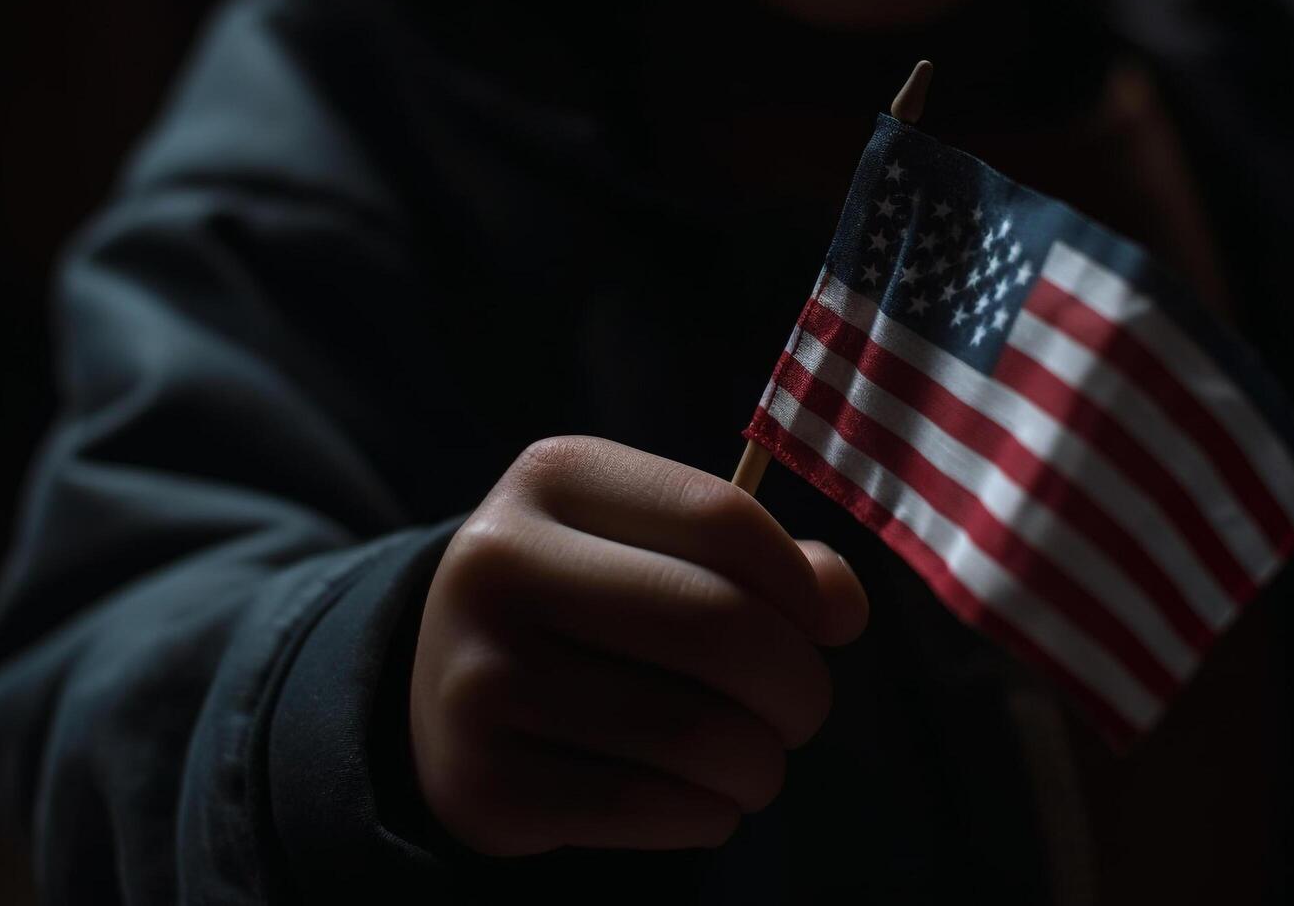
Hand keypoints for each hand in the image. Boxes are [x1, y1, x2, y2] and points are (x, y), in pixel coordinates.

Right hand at [409, 436, 867, 855]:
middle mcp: (498, 563)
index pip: (724, 519)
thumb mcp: (661, 548)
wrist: (450, 694)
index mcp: (554, 477)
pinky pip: (647, 808)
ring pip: (695, 733)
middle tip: (802, 710)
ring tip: (756, 763)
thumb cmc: (596, 607)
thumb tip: (842, 607)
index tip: (822, 624)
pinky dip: (707, 815)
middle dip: (798, 685)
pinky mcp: (479, 781)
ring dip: (760, 764)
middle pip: (719, 626)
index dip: (801, 585)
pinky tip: (705, 802)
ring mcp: (478, 675)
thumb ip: (767, 562)